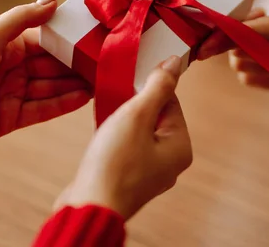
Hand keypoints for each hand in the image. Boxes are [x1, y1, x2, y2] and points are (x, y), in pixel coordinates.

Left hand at [0, 0, 91, 150]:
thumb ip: (24, 18)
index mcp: (8, 46)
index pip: (46, 41)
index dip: (68, 41)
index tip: (94, 37)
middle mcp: (14, 69)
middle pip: (53, 66)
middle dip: (77, 64)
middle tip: (106, 62)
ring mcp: (14, 94)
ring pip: (52, 87)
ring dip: (76, 84)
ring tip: (102, 80)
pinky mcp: (13, 118)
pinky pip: (44, 108)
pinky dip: (64, 103)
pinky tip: (85, 97)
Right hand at [56, 56, 192, 219]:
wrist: (88, 206)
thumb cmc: (114, 164)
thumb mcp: (137, 116)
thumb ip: (157, 87)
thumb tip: (174, 63)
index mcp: (180, 147)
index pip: (171, 102)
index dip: (148, 88)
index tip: (128, 81)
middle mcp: (170, 162)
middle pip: (155, 117)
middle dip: (133, 106)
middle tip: (115, 103)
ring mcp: (149, 173)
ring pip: (138, 132)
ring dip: (122, 122)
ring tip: (107, 122)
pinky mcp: (129, 179)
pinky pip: (127, 149)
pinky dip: (115, 139)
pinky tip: (102, 138)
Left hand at [198, 0, 268, 88]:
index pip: (257, 35)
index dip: (228, 28)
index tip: (213, 18)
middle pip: (247, 56)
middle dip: (233, 36)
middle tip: (249, 13)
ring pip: (248, 72)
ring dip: (240, 50)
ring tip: (261, 26)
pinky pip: (258, 81)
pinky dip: (251, 63)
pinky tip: (266, 42)